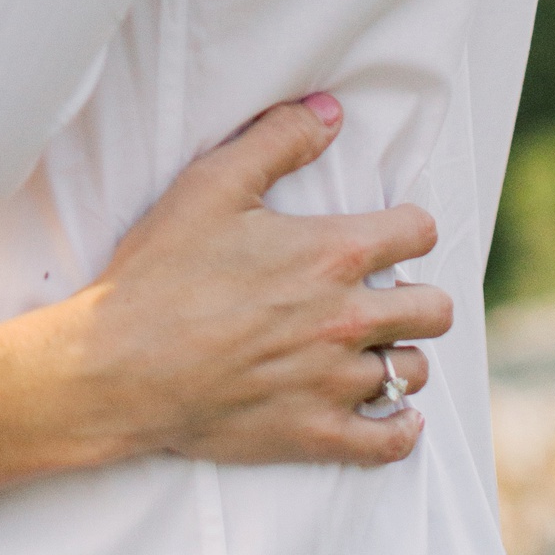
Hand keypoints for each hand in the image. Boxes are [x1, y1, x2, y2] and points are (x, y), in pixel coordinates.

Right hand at [41, 97, 443, 470]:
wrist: (120, 364)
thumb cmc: (162, 271)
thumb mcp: (210, 185)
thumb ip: (277, 141)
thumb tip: (331, 113)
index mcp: (332, 254)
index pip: (419, 232)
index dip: (407, 226)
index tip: (389, 234)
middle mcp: (348, 319)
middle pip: (434, 308)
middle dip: (416, 295)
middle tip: (382, 294)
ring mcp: (335, 382)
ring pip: (414, 371)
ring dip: (399, 355)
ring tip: (370, 348)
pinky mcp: (317, 434)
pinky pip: (392, 441)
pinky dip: (401, 428)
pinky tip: (393, 413)